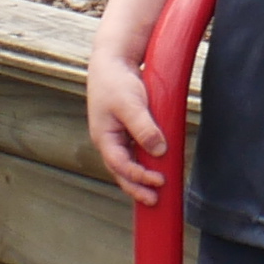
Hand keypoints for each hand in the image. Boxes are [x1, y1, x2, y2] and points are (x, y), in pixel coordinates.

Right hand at [89, 59, 166, 205]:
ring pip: (128, 163)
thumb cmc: (117, 82)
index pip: (120, 166)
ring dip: (140, 177)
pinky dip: (144, 161)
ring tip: (157, 190)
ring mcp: (117, 136)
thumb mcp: (131, 104)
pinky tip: (157, 167)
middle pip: (121, 171)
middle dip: (136, 187)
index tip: (159, 181)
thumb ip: (144, 128)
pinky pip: (135, 150)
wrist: (113, 62)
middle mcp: (109, 140)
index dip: (138, 177)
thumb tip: (158, 151)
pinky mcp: (127, 129)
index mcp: (104, 137)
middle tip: (155, 201)